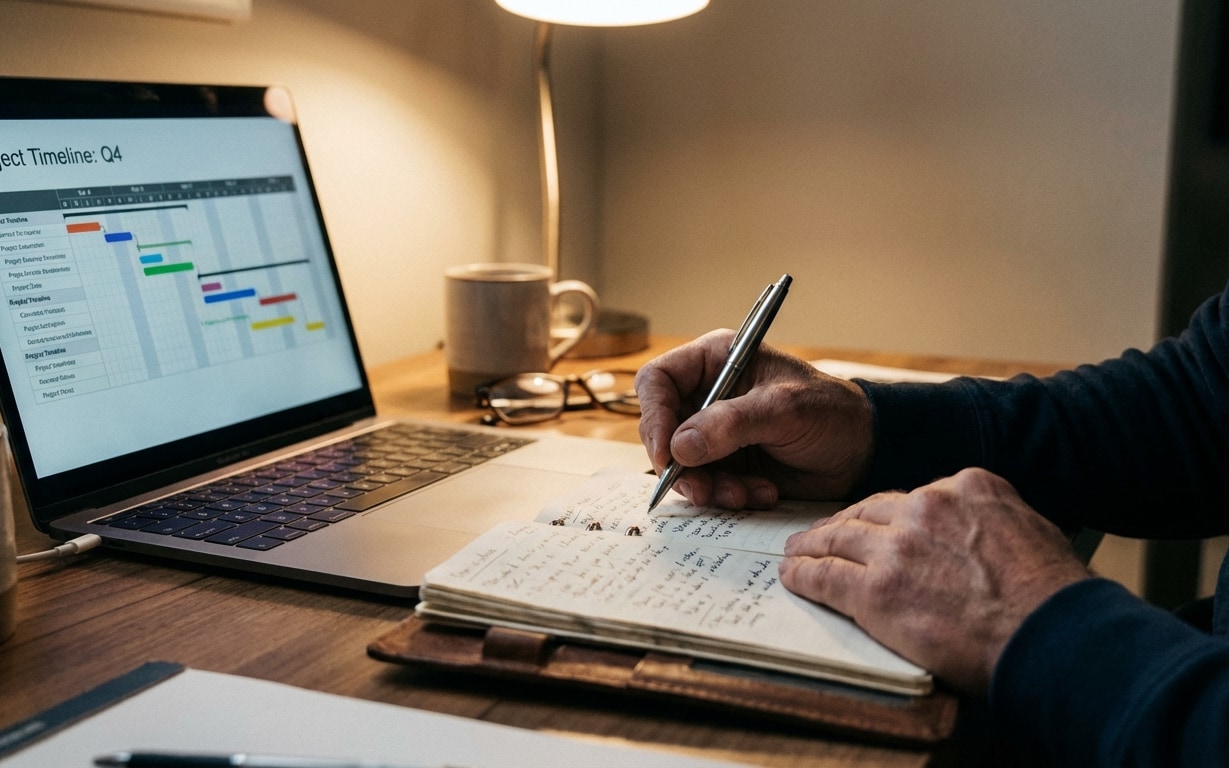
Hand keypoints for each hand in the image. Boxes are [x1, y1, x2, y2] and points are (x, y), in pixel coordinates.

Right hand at [634, 330, 873, 508]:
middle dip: (682, 466)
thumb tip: (680, 446)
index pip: (658, 381)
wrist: (862, 452)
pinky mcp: (725, 464)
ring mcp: (713, 432)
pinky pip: (705, 486)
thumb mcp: (785, 410)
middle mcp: (706, 394)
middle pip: (662, 429)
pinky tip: (762, 493)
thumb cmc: (831, 413)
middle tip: (705, 490)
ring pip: (680, 465)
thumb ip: (732, 423)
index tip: (667, 455)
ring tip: (746, 493)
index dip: (653, 417)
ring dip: (708, 487)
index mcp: (715, 360)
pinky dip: (727, 497)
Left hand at [779, 468, 1091, 694]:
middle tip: (820, 534)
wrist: (1051, 635)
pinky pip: (826, 577)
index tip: (872, 524)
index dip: (884, 515)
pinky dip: (804, 576)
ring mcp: (897, 548)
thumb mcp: (1031, 530)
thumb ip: (992, 521)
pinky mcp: (876, 591)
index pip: (909, 498)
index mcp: (966, 488)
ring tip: (797, 553)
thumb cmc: (1054, 597)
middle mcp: (925, 507)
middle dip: (841, 524)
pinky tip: (793, 577)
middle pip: (867, 513)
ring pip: (839, 539)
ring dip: (812, 546)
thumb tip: (980, 535)